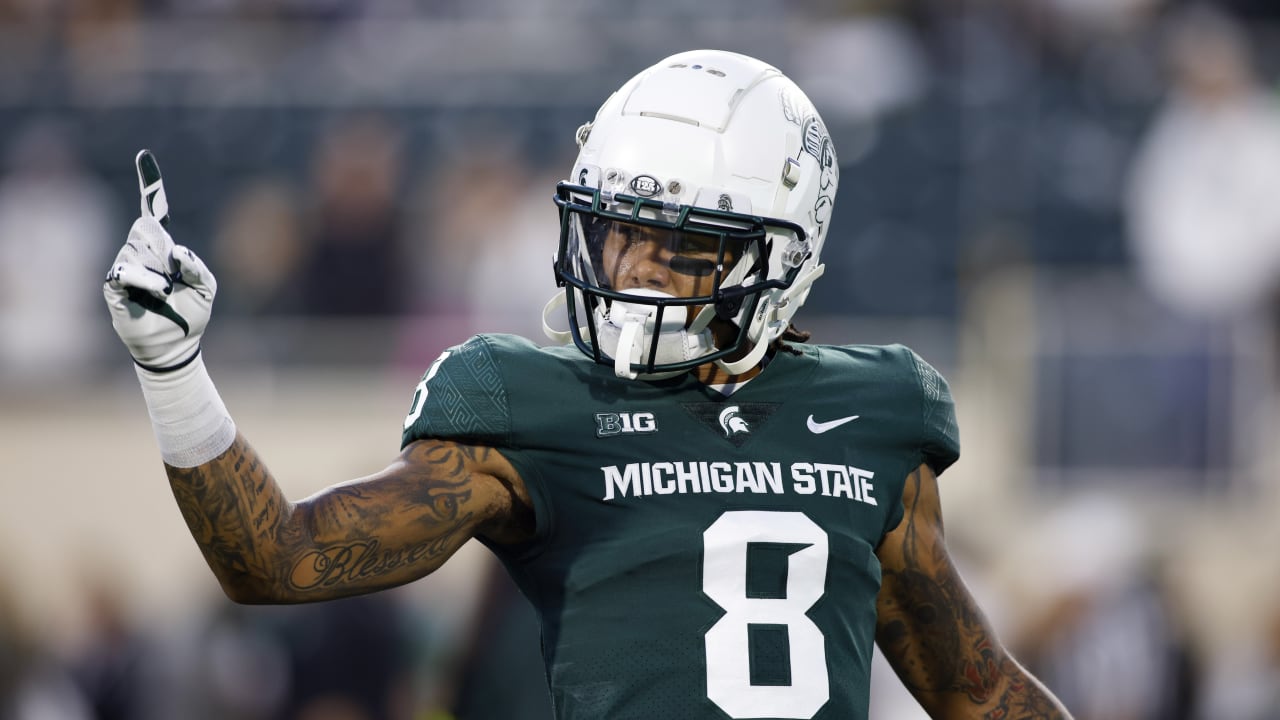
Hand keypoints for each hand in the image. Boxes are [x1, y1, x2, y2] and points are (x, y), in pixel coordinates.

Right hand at [104, 150, 216, 371]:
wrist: (177, 346)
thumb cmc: (191, 315)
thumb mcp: (208, 288)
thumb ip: (198, 266)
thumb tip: (177, 252)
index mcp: (164, 249)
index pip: (154, 211)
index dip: (150, 184)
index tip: (144, 156)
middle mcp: (141, 253)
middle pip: (145, 229)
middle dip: (163, 249)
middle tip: (174, 276)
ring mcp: (126, 268)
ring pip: (136, 250)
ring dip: (158, 272)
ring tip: (166, 293)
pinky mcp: (115, 287)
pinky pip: (123, 271)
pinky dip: (144, 279)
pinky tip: (159, 290)